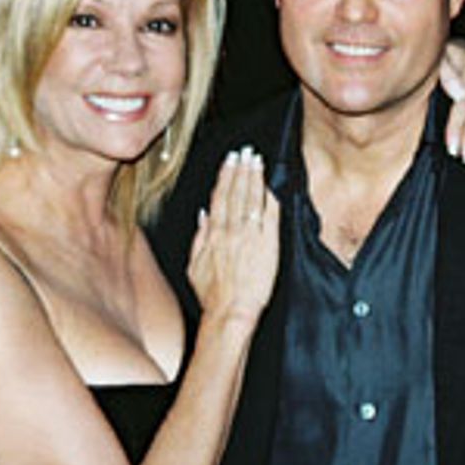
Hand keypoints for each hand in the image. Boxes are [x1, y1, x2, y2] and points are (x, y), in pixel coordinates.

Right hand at [186, 146, 279, 322]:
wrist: (230, 313)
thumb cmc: (213, 296)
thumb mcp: (194, 265)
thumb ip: (200, 237)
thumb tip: (203, 216)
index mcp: (212, 234)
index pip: (219, 198)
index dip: (225, 177)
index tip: (229, 161)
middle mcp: (230, 231)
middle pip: (235, 193)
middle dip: (240, 170)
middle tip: (244, 152)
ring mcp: (249, 236)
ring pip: (251, 199)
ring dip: (253, 177)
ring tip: (255, 159)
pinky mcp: (267, 244)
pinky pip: (269, 216)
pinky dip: (268, 199)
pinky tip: (270, 186)